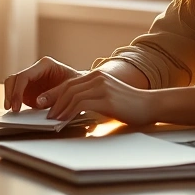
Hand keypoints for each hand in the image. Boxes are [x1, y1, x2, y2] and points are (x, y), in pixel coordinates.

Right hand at [3, 56, 82, 112]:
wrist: (81, 89)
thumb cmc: (78, 85)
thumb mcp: (69, 90)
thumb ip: (54, 95)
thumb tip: (37, 102)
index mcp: (45, 65)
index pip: (25, 76)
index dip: (18, 91)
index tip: (17, 105)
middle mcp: (35, 71)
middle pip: (14, 79)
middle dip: (10, 94)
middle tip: (11, 109)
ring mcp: (31, 80)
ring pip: (12, 85)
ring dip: (9, 98)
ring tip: (12, 112)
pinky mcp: (29, 90)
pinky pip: (16, 94)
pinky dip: (14, 102)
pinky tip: (16, 113)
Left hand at [41, 70, 156, 126]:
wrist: (149, 105)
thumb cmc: (129, 105)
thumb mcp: (108, 96)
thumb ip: (92, 97)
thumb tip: (73, 108)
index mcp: (97, 75)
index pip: (70, 83)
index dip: (55, 93)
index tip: (44, 102)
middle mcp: (98, 77)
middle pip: (68, 87)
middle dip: (53, 100)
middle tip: (44, 112)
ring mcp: (102, 87)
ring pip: (72, 95)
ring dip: (60, 108)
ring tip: (53, 118)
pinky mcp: (107, 98)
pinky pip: (82, 104)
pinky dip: (69, 112)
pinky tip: (65, 119)